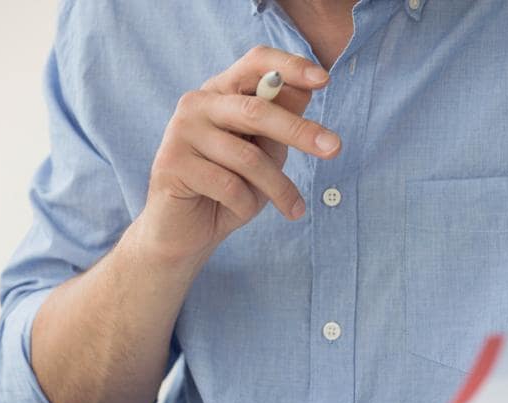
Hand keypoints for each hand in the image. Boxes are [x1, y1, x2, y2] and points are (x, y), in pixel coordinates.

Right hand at [131, 46, 340, 263]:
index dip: (290, 67)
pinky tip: (241, 212)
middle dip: (299, 130)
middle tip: (334, 148)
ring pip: (248, 157)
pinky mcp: (172, 165)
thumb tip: (306, 90)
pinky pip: (229, 186)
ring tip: (294, 208)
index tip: (324, 80)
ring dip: (279, 188)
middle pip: (256, 109)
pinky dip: (246, 205)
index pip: (255, 63)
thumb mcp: (264, 153)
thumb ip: (280, 122)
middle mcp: (197, 104)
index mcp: (221, 92)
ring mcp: (180, 132)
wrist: (184, 234)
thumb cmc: (229, 190)